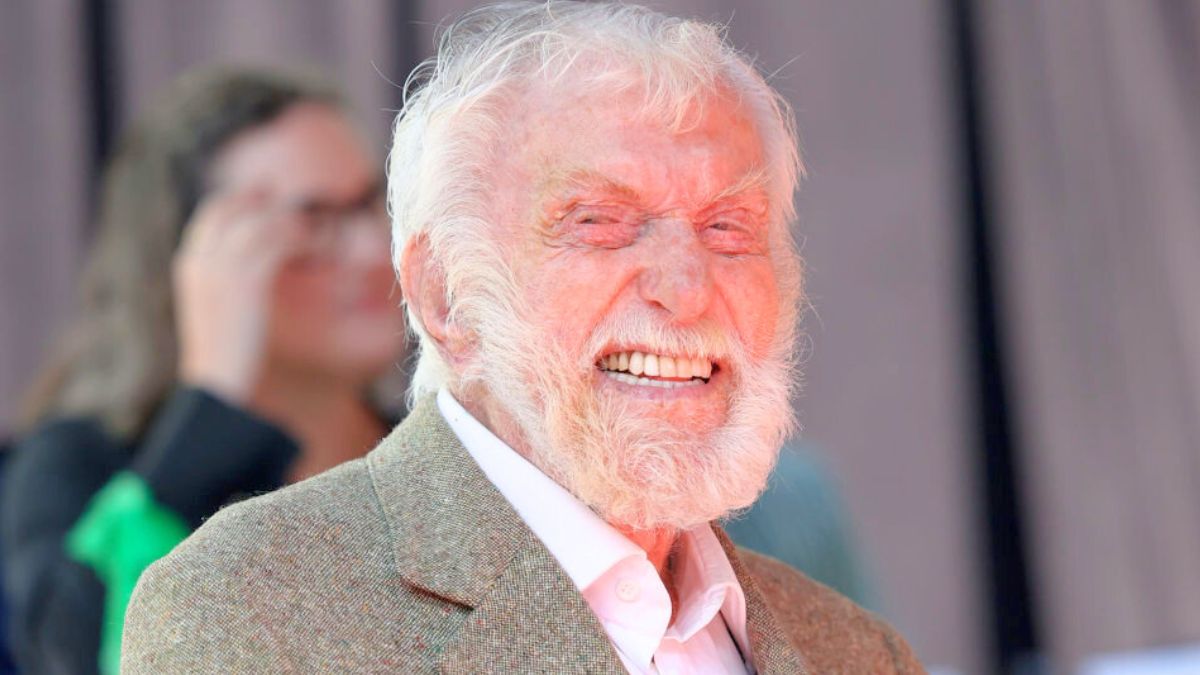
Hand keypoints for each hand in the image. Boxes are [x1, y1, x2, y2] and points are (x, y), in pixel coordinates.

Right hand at [173, 188, 309, 402]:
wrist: (217, 383)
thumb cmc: (223, 355)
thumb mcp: (216, 310)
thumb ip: (227, 283)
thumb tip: (251, 270)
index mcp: (189, 265)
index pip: (214, 211)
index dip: (244, 201)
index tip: (270, 203)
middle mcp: (202, 259)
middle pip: (237, 205)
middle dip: (269, 204)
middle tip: (299, 213)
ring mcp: (223, 267)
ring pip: (263, 221)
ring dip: (292, 223)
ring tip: (314, 235)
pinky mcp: (248, 280)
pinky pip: (279, 241)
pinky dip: (301, 239)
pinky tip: (316, 248)